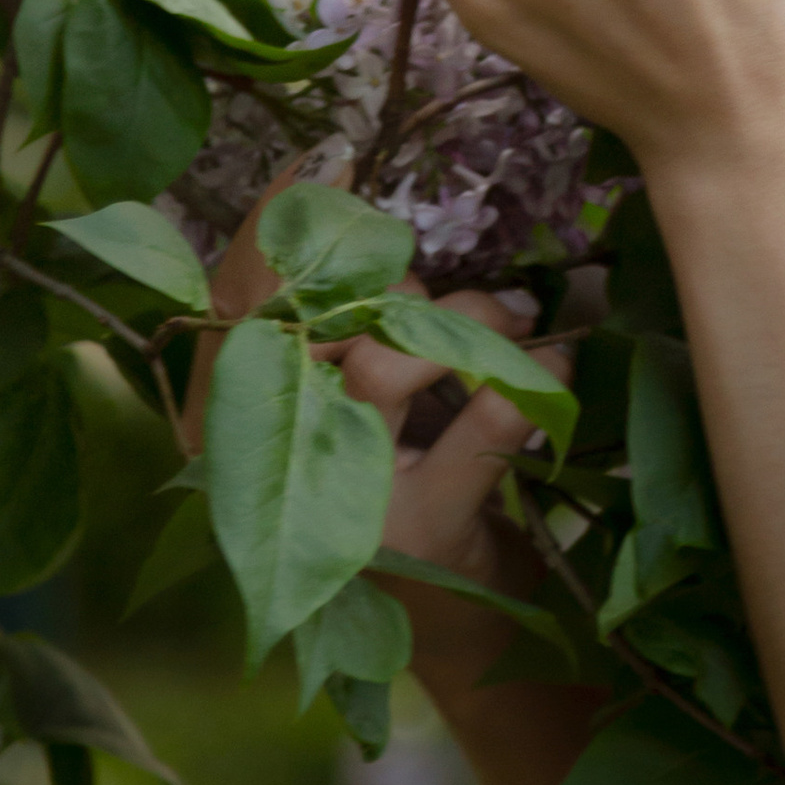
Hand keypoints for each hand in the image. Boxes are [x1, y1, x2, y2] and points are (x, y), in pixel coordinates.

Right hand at [190, 192, 566, 703]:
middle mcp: (270, 465)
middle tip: (451, 291)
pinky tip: (555, 364)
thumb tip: (365, 216)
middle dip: (396, 283)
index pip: (230, 303)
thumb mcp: (358, 411)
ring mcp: (342, 500)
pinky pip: (481, 420)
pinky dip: (529, 378)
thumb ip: (347, 330)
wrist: (455, 625)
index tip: (329, 158)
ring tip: (509, 323)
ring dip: (463, 322)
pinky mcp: (419, 532)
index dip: (272, 225)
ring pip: (387, 361)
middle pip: (316, 322)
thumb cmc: (403, 493)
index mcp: (236, 426)